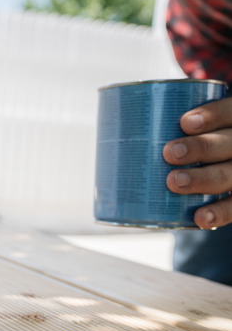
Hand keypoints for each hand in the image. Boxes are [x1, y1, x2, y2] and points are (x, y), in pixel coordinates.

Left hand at [163, 97, 231, 228]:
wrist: (212, 163)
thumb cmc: (187, 139)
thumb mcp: (182, 125)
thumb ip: (160, 122)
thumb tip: (111, 121)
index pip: (229, 112)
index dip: (212, 115)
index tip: (185, 122)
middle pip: (230, 143)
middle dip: (201, 147)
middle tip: (170, 152)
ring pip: (231, 175)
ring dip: (204, 178)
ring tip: (174, 181)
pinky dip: (218, 213)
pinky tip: (199, 218)